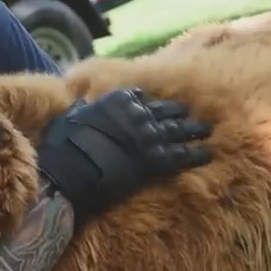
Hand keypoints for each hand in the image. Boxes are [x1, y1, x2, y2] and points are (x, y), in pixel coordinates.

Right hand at [35, 88, 212, 229]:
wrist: (70, 173)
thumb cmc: (62, 146)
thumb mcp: (69, 117)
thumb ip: (82, 108)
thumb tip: (82, 104)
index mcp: (117, 99)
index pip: (140, 97)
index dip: (150, 103)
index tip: (158, 106)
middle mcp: (138, 113)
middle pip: (166, 110)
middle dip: (179, 113)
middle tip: (191, 115)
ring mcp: (150, 136)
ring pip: (179, 129)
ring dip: (194, 129)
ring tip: (206, 129)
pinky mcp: (156, 160)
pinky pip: (183, 155)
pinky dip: (196, 154)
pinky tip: (208, 154)